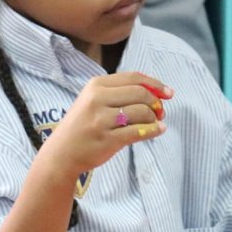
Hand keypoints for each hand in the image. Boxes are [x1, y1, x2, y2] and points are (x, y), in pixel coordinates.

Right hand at [38, 71, 171, 176]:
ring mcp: (101, 120)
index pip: (134, 78)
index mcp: (95, 85)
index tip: (168, 93)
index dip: (155, 84)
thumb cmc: (82, 126)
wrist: (62, 153)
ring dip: (154, 118)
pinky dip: (152, 131)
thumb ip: (120, 93)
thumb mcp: (93, 100)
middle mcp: (97, 99)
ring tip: (154, 123)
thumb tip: (156, 93)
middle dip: (156, 102)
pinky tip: (157, 131)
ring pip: (141, 112)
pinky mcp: (107, 139)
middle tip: (161, 112)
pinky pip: (138, 132)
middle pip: (140, 93)